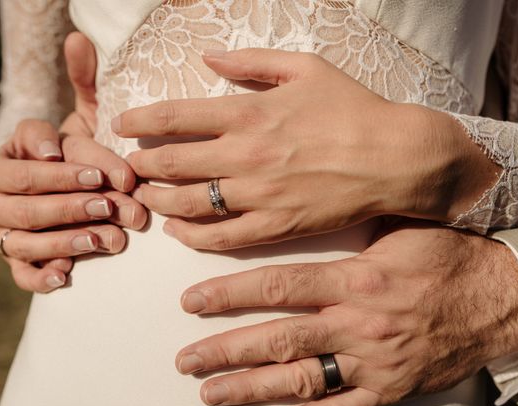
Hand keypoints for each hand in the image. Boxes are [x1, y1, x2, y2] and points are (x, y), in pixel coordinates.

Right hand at [0, 33, 145, 291]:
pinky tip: (67, 276)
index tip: (99, 172)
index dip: (63, 161)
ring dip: (65, 238)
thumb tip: (80, 38)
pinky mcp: (15, 259)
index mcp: (10, 151)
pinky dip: (41, 276)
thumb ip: (85, 85)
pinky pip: (20, 273)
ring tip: (107, 240)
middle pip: (23, 197)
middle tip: (112, 206)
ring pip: (22, 235)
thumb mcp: (88, 122)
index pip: (30, 149)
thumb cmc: (84, 159)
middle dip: (71, 202)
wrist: (79, 202)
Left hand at [114, 48, 497, 249]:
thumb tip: (209, 56)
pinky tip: (179, 230)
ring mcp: (259, 195)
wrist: (394, 158)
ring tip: (147, 196)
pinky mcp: (276, 227)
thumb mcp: (306, 67)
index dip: (140, 120)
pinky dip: (191, 236)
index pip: (174, 116)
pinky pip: (221, 237)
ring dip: (159, 199)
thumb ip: (252, 62)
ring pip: (189, 203)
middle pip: (171, 163)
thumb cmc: (354, 109)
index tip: (122, 123)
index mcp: (250, 112)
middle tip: (131, 165)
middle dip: (141, 164)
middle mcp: (246, 155)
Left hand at [175, 222, 517, 405]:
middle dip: (226, 350)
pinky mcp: (390, 389)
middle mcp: (358, 323)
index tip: (190, 301)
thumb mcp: (400, 227)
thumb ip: (350, 224)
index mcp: (356, 279)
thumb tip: (303, 202)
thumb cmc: (449, 256)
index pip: (278, 287)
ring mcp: (373, 361)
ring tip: (209, 393)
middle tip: (185, 360)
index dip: (229, 294)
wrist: (501, 299)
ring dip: (250, 388)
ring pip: (300, 378)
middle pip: (278, 339)